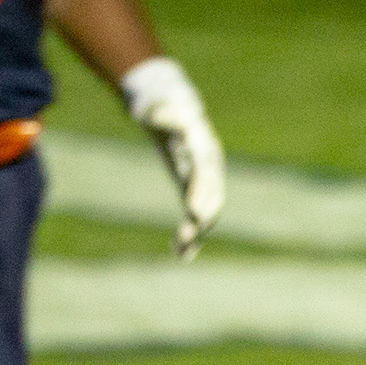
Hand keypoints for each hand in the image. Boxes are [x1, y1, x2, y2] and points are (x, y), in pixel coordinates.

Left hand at [118, 56, 223, 258]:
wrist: (173, 114)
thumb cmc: (164, 110)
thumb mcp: (161, 109)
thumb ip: (162, 115)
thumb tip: (152, 114)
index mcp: (205, 151)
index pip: (206, 177)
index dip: (201, 195)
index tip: (192, 214)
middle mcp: (211, 171)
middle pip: (212, 199)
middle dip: (201, 220)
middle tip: (187, 237)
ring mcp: (205, 184)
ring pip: (207, 214)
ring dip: (195, 234)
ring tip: (180, 253)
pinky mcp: (195, 194)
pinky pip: (196, 218)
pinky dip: (191, 237)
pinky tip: (180, 255)